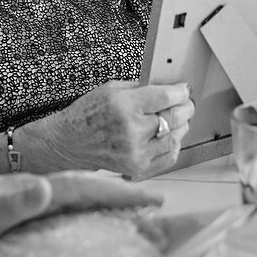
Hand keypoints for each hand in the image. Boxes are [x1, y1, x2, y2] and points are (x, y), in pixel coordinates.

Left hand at [0, 171, 161, 256]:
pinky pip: (66, 214)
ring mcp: (32, 204)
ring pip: (79, 201)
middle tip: (158, 205)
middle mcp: (35, 194)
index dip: (116, 192)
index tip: (149, 196)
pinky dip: (88, 215)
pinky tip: (100, 226)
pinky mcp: (26, 216)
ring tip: (141, 213)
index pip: (82, 189)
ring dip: (110, 205)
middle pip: (88, 192)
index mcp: (30, 191)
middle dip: (123, 197)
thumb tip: (43, 187)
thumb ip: (8, 204)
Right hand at [21, 81, 193, 178]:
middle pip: (174, 117)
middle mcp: (132, 129)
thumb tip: (165, 89)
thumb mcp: (109, 89)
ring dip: (181, 126)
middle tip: (187, 104)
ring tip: (180, 119)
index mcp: (124, 105)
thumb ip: (138, 89)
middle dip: (185, 108)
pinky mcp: (137, 167)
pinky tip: (171, 136)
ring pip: (174, 137)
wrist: (69, 142)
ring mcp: (135, 151)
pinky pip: (167, 156)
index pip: (165, 97)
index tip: (184, 91)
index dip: (180, 93)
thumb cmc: (87, 114)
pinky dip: (173, 145)